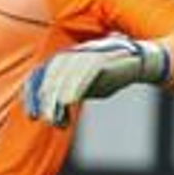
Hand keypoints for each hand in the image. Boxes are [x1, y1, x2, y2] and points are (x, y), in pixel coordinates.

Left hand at [22, 38, 169, 127]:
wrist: (142, 63)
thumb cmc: (113, 76)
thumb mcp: (87, 88)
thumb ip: (70, 94)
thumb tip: (54, 112)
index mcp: (66, 60)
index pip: (42, 75)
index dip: (33, 95)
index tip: (32, 115)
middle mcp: (74, 54)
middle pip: (51, 75)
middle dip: (45, 99)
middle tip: (44, 120)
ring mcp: (88, 54)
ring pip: (66, 74)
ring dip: (57, 97)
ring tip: (53, 117)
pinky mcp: (102, 58)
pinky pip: (84, 72)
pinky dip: (75, 86)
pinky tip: (68, 101)